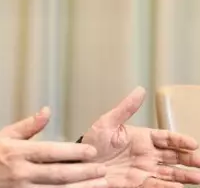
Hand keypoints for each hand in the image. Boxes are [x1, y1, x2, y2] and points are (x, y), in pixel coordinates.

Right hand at [0, 107, 106, 187]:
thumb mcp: (4, 135)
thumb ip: (28, 126)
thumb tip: (47, 111)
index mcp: (18, 152)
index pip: (50, 152)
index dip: (73, 152)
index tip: (91, 152)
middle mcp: (21, 172)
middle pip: (58, 173)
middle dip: (83, 172)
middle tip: (102, 169)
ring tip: (100, 185)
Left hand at [81, 86, 199, 187]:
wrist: (81, 162)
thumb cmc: (92, 141)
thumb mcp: (108, 122)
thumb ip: (125, 108)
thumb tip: (139, 91)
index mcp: (142, 137)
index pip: (166, 138)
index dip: (180, 140)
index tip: (193, 143)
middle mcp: (146, 154)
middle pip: (174, 156)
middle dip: (190, 159)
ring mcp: (144, 169)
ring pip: (170, 172)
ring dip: (185, 175)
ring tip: (198, 178)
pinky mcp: (138, 182)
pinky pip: (156, 185)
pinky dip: (168, 186)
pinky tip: (179, 187)